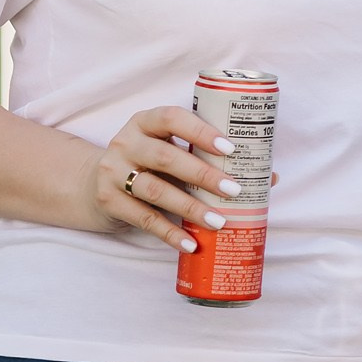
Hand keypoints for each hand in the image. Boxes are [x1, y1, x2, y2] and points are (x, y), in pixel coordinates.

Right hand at [90, 105, 242, 253]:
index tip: (230, 148)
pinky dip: (169, 232)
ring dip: (190, 207)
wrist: (93, 183)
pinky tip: (191, 243)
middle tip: (234, 190)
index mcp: (145, 122)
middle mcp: (126, 142)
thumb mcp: (169, 152)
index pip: (172, 118)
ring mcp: (113, 171)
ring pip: (155, 190)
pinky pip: (143, 218)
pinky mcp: (108, 200)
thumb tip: (268, 178)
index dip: (201, 131)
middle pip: (166, 157)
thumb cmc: (147, 165)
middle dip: (203, 175)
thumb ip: (207, 159)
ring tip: (219, 222)